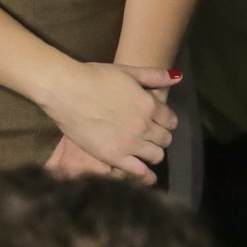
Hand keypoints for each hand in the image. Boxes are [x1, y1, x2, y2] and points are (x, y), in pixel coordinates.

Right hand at [36, 61, 178, 182]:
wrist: (66, 89)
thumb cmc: (95, 76)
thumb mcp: (128, 71)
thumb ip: (155, 75)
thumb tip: (179, 77)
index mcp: (150, 105)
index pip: (171, 121)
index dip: (166, 122)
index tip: (160, 124)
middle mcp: (145, 126)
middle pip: (165, 139)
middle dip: (160, 137)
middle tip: (151, 137)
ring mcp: (130, 143)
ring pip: (156, 156)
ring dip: (153, 154)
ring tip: (145, 152)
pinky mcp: (114, 156)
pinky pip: (138, 172)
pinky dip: (145, 175)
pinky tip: (145, 175)